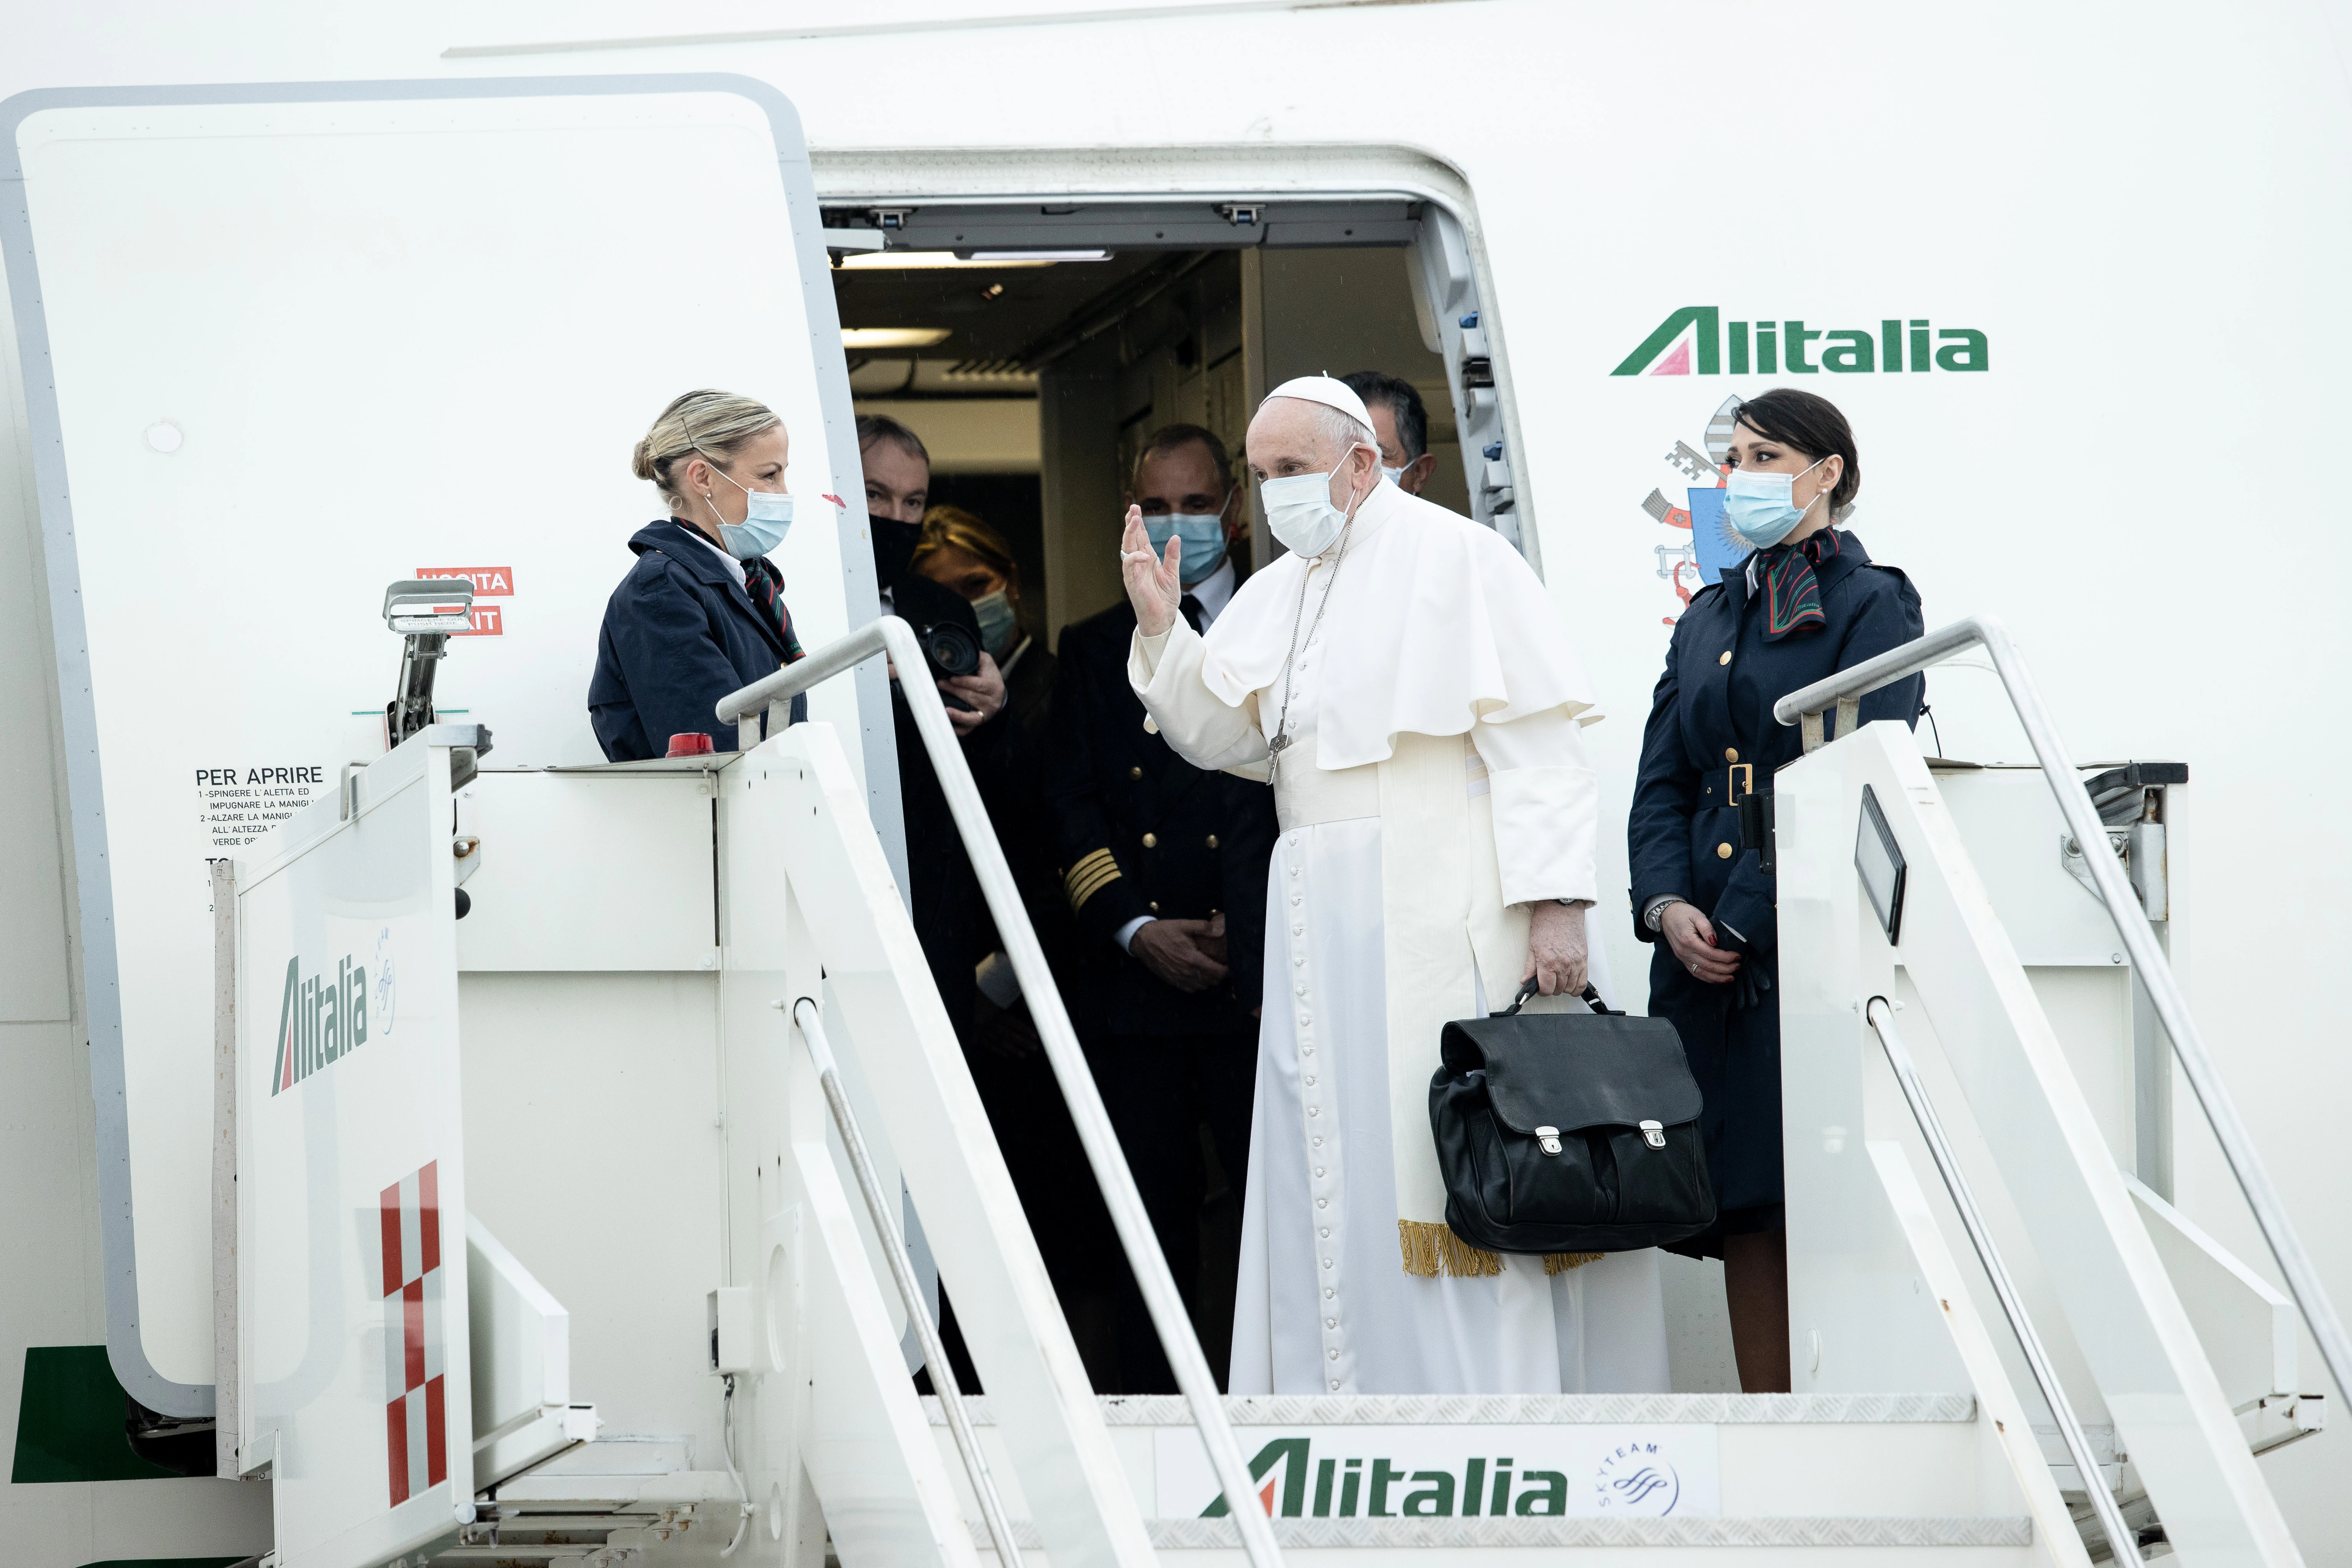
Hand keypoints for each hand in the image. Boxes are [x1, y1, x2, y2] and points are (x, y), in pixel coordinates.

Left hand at [941, 651, 1005, 735]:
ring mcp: (984, 715)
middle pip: (971, 698)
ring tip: (943, 708)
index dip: (964, 682)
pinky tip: (948, 726)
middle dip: (954, 691)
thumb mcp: (987, 663)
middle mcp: (991, 702)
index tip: (951, 678)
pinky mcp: (978, 723)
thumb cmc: (989, 676)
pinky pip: (968, 729)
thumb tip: (956, 652)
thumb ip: (976, 657)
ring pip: (970, 716)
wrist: (999, 695)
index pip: (978, 685)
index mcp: (993, 686)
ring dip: (956, 713)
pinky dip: (958, 729)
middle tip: (940, 684)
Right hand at [972, 995, 1043, 1059]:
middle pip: (1008, 1034)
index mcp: (995, 1012)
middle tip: (1034, 1048)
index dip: (1024, 1030)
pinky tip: (1005, 1055)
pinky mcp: (975, 1034)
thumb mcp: (997, 998)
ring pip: (999, 1041)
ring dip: (1012, 1049)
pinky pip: (987, 1043)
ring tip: (1023, 1055)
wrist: (963, 998)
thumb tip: (1025, 1006)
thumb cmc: (984, 996)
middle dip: (1022, 1042)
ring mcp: (982, 1030)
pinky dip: (996, 1049)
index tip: (1036, 1036)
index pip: (1013, 1023)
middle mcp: (989, 1022)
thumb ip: (1008, 1004)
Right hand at [1120, 505, 1182, 637]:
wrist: (1163, 617)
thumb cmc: (1165, 598)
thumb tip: (1175, 537)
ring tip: (1133, 520)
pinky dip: (1135, 558)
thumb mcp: (1173, 573)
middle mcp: (1138, 563)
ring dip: (1129, 534)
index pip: (1140, 537)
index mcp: (1148, 559)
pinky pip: (1129, 566)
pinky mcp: (1132, 582)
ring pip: (1127, 548)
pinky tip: (1144, 554)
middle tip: (1133, 508)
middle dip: (1131, 523)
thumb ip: (1173, 555)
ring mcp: (1134, 571)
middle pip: (1131, 539)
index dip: (1138, 524)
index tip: (1136, 509)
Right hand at [1128, 917, 1228, 992]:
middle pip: (1211, 981)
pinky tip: (1196, 975)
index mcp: (1192, 958)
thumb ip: (1203, 927)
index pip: (1217, 972)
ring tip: (1208, 970)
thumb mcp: (1184, 924)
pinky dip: (1196, 985)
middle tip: (1219, 965)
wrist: (1142, 940)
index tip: (1227, 963)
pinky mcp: (1172, 981)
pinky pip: (1189, 989)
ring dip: (1208, 981)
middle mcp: (1187, 972)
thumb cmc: (1163, 931)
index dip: (1226, 970)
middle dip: (1218, 975)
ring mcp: (1179, 978)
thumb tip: (1219, 930)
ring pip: (1201, 987)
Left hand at [1522, 899, 1590, 996]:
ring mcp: (1575, 963)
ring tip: (1558, 980)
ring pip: (1571, 988)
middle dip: (1552, 988)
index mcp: (1548, 962)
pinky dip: (1577, 986)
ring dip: (1564, 987)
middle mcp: (1563, 965)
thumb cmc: (1546, 924)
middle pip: (1558, 990)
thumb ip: (1530, 967)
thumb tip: (1525, 981)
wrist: (1561, 911)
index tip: (1540, 987)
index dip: (1542, 991)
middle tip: (1548, 981)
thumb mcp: (1532, 946)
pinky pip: (1583, 982)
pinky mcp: (1584, 960)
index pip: (1546, 989)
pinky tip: (1571, 983)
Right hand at [1661, 902, 1741, 984]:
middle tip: (1738, 966)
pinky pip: (1695, 973)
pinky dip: (1707, 978)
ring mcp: (1682, 957)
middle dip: (1725, 968)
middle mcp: (1684, 952)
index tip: (1737, 956)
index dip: (1726, 957)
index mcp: (1688, 940)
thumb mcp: (1697, 915)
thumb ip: (1706, 928)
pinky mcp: (1682, 960)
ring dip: (1718, 977)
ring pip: (1702, 972)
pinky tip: (1717, 979)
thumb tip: (1715, 941)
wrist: (1666, 915)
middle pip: (1708, 965)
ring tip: (1731, 977)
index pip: (1711, 954)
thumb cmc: (1683, 914)